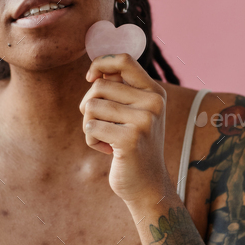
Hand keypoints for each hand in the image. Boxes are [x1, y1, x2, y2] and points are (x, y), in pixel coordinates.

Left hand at [79, 53, 169, 204]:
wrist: (148, 184)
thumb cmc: (134, 145)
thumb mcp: (134, 113)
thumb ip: (120, 90)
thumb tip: (96, 70)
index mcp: (155, 93)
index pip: (124, 60)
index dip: (100, 64)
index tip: (90, 78)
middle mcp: (153, 103)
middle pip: (100, 86)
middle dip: (89, 106)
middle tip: (101, 125)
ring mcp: (144, 121)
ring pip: (92, 106)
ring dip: (89, 125)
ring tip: (106, 139)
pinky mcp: (130, 139)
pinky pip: (90, 128)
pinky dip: (91, 140)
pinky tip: (107, 150)